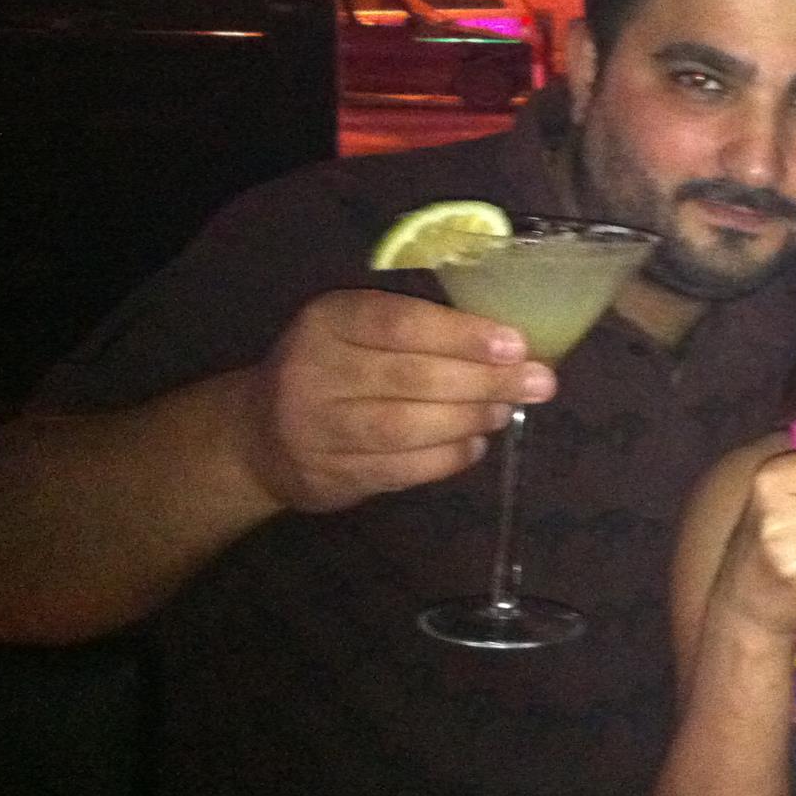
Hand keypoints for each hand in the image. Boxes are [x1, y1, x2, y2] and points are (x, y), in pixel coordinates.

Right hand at [242, 288, 554, 513]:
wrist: (258, 435)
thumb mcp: (358, 331)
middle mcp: (315, 370)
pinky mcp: (329, 475)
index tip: (516, 344)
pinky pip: (401, 469)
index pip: (399, 322)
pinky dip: (447, 458)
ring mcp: (316, 428)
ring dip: (469, 419)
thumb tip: (511, 342)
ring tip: (504, 411)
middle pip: (412, 377)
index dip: (462, 334)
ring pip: (407, 426)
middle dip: (484, 380)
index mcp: (329, 320)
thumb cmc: (335, 369)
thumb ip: (420, 331)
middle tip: (537, 383)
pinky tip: (475, 445)